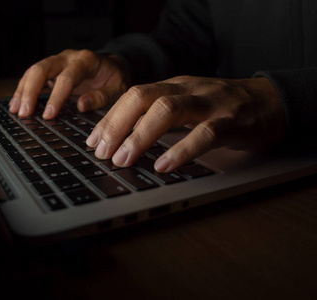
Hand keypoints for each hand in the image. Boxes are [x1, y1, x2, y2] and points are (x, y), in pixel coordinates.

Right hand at [9, 49, 129, 118]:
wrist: (112, 67)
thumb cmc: (115, 79)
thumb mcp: (117, 89)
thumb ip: (101, 97)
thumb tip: (80, 105)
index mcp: (86, 61)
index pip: (67, 77)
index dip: (56, 96)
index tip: (49, 115)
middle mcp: (68, 58)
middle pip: (42, 69)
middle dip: (31, 91)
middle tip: (25, 113)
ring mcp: (58, 62)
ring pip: (34, 71)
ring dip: (23, 91)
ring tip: (16, 110)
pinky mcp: (51, 71)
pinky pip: (33, 77)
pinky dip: (24, 90)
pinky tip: (17, 104)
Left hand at [86, 76, 285, 171]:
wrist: (271, 101)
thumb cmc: (222, 107)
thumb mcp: (187, 104)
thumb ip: (160, 116)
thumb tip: (124, 138)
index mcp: (174, 86)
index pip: (133, 96)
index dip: (110, 118)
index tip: (92, 141)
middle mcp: (188, 89)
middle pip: (143, 97)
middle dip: (117, 124)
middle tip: (102, 152)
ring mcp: (211, 103)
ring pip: (168, 110)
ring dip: (140, 136)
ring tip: (122, 159)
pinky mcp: (233, 122)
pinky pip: (204, 134)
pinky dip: (181, 150)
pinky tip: (163, 166)